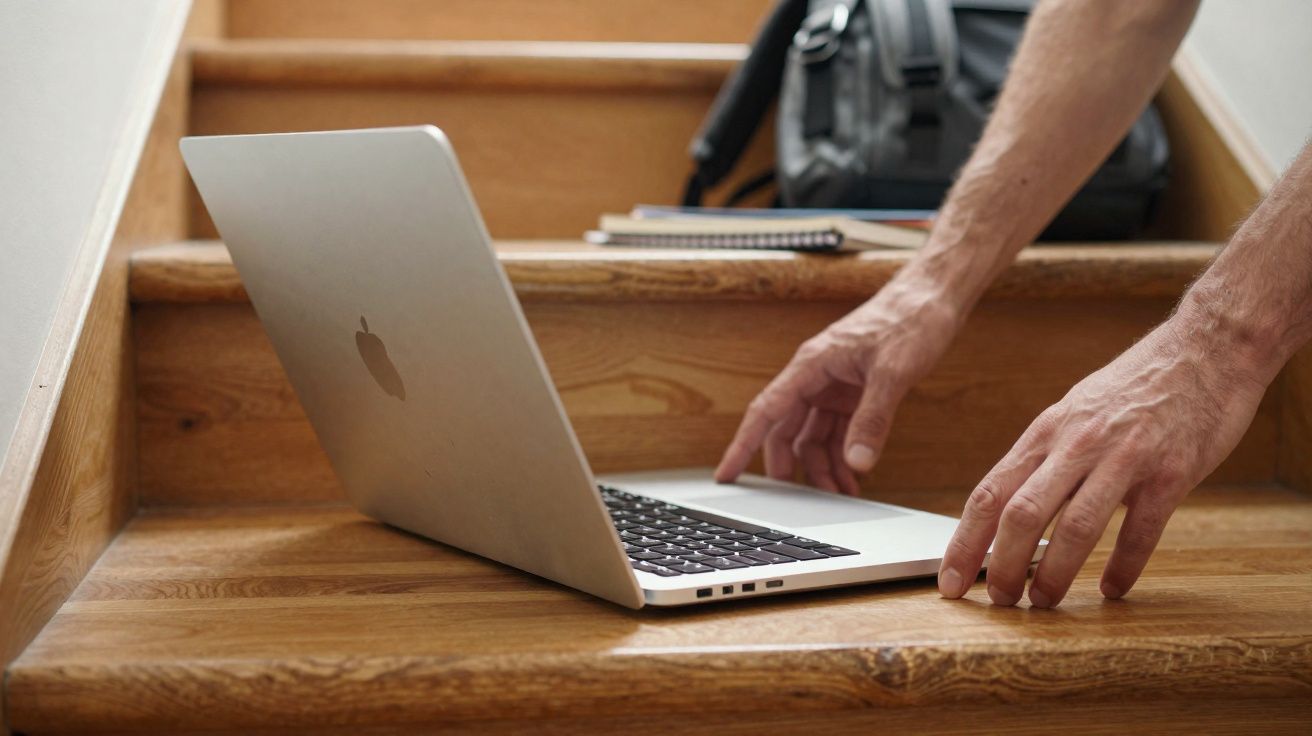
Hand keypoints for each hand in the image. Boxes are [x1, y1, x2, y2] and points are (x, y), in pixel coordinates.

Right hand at [715, 273, 961, 493]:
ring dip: (822, 465)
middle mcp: (817, 376)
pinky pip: (838, 430)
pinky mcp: (855, 391)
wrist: (935, 295)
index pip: (766, 411)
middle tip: (797, 502)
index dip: (743, 445)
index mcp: (812, 365)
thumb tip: (857, 463)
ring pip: (813, 434)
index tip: (726, 474)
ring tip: (841, 494)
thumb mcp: (893, 372)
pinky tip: (854, 474)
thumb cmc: (910, 318)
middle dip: (791, 466)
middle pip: (786, 429)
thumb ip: (873, 419)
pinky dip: (843, 454)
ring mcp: (835, 385)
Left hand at [937, 316, 1270, 607]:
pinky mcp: (1170, 472)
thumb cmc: (1135, 386)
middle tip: (998, 602)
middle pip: (1021, 513)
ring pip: (1076, 526)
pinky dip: (1123, 566)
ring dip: (1054, 573)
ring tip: (1043, 603)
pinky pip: (1141, 530)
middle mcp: (1077, 444)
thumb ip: (1044, 455)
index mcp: (1046, 432)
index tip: (950, 580)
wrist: (1205, 350)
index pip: (990, 493)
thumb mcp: (1074, 411)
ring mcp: (1124, 457)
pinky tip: (1112, 589)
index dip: (964, 541)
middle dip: (1001, 565)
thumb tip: (1008, 505)